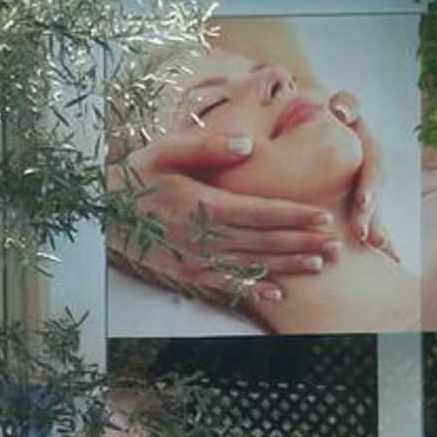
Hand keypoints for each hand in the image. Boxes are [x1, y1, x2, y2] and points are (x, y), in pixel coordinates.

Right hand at [112, 126, 340, 318]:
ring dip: (289, 265)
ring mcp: (195, 259)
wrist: (100, 214)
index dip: (295, 215)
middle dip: (303, 243)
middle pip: (264, 241)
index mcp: (203, 203)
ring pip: (252, 264)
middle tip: (337, 245)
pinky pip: (227, 283)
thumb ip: (207, 145)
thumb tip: (248, 145)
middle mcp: (203, 236)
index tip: (323, 217)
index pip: (260, 211)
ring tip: (321, 264)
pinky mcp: (187, 273)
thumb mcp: (165, 151)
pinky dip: (254, 288)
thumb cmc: (135, 177)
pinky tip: (279, 292)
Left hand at [327, 92, 392, 257]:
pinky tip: (388, 261)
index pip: (374, 164)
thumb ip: (345, 105)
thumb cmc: (320, 113)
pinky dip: (380, 243)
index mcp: (367, 146)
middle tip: (363, 236)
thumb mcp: (334, 105)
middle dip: (370, 216)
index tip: (363, 202)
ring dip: (375, 231)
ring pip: (374, 211)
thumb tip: (341, 113)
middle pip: (375, 195)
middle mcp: (369, 169)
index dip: (371, 184)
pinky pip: (370, 224)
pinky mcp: (357, 204)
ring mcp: (365, 187)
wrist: (310, 125)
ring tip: (374, 250)